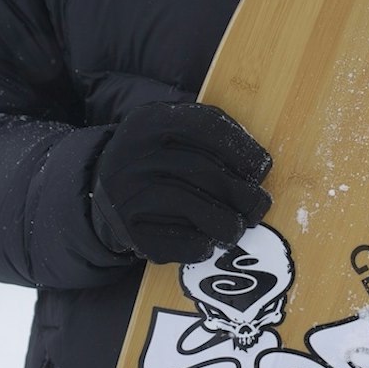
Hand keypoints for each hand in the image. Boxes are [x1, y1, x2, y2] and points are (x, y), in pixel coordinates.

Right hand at [92, 103, 272, 265]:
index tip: (263, 168)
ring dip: (226, 222)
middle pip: (202, 169)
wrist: (105, 196)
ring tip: (238, 227)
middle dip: (241, 192)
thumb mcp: (174, 135)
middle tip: (258, 206)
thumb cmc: (158, 164)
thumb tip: (258, 168)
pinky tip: (209, 243)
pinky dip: (200, 245)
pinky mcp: (127, 229)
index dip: (242, 148)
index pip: (205, 126)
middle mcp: (133, 153)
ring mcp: (126, 192)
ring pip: (189, 205)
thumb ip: (212, 139)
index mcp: (150, 122)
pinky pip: (174, 241)